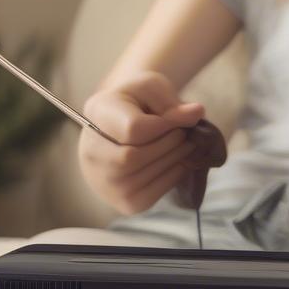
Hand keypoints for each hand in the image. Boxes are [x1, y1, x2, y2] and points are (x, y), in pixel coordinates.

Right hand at [78, 71, 218, 214]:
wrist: (126, 122)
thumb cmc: (141, 100)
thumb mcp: (153, 88)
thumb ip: (172, 103)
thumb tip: (197, 113)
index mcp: (97, 113)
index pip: (132, 130)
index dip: (165, 125)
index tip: (182, 117)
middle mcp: (90, 151)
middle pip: (131, 158)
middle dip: (169, 145)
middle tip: (186, 134)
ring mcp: (103, 180)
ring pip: (139, 177)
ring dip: (173, 160)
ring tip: (186, 146)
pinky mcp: (123, 200)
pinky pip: (149, 195)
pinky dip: (171, 177)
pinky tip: (178, 162)